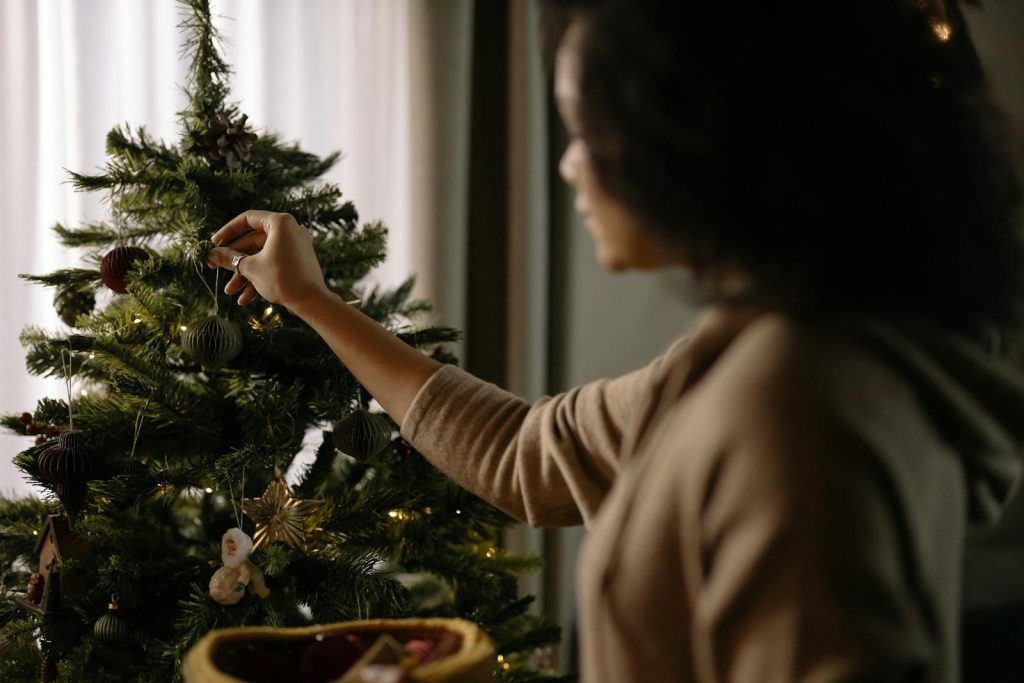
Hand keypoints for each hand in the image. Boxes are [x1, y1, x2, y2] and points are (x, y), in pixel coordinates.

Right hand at [206, 210, 329, 308]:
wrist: (313, 302)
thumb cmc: (283, 279)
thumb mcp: (251, 268)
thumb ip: (229, 258)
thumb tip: (211, 254)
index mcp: (281, 223)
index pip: (247, 219)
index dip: (227, 231)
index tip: (214, 243)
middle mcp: (290, 230)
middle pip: (253, 241)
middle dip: (234, 260)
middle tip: (214, 268)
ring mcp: (295, 246)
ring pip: (262, 257)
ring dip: (244, 274)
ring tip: (230, 292)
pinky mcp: (297, 260)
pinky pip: (274, 264)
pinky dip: (259, 278)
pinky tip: (245, 299)